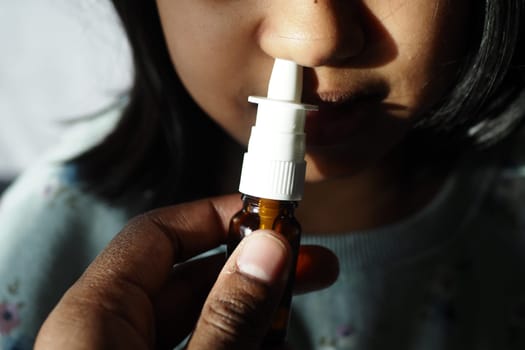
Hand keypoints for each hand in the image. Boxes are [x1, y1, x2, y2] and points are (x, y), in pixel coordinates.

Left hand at [34, 194, 338, 348]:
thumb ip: (227, 315)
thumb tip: (269, 247)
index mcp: (94, 315)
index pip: (158, 233)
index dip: (218, 214)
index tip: (273, 216)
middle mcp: (107, 332)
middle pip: (190, 277)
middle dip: (256, 269)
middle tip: (313, 264)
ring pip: (202, 318)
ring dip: (256, 314)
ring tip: (300, 318)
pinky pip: (200, 346)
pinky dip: (238, 342)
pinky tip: (274, 345)